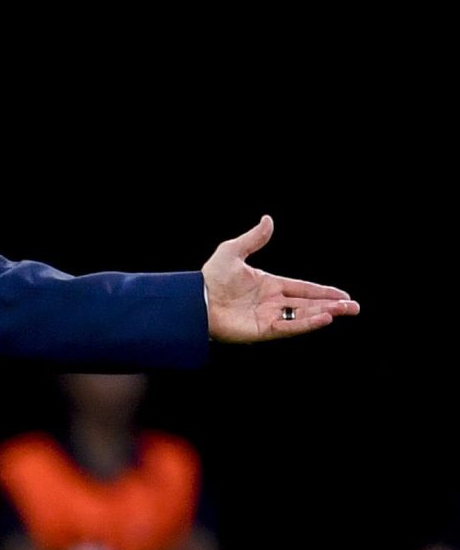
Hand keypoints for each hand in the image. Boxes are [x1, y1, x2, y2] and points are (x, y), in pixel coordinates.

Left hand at [201, 215, 359, 342]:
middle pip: (308, 304)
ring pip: (303, 316)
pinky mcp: (263, 331)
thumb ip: (254, 238)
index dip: (323, 292)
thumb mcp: (233, 252)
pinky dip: (306, 323)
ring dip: (324, 314)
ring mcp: (269, 318)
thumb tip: (268, 219)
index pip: (303, 288)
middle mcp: (272, 303)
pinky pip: (289, 327)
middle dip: (333, 306)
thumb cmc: (211, 277)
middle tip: (354, 308)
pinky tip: (323, 319)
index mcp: (270, 285)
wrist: (194, 299)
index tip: (343, 295)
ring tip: (344, 311)